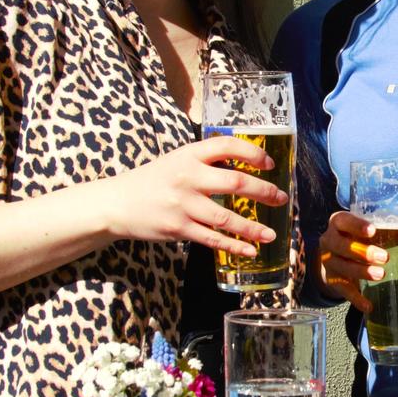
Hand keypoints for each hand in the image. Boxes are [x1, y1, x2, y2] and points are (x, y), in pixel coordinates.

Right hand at [100, 137, 287, 256]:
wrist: (116, 203)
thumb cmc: (152, 180)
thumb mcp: (176, 160)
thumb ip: (205, 162)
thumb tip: (244, 166)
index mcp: (189, 154)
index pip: (227, 146)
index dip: (253, 153)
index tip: (270, 163)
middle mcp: (188, 177)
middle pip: (235, 183)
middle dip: (264, 192)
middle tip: (281, 199)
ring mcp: (183, 204)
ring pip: (226, 217)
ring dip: (252, 227)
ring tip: (271, 234)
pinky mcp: (178, 228)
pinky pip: (212, 238)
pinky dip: (233, 245)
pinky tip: (250, 250)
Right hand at [316, 211, 384, 313]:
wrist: (336, 256)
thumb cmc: (359, 237)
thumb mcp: (369, 229)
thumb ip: (394, 227)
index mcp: (339, 222)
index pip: (344, 221)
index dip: (356, 225)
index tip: (373, 230)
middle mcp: (329, 240)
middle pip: (340, 245)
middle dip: (362, 251)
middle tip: (384, 257)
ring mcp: (328, 261)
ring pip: (341, 266)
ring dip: (361, 272)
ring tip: (380, 275)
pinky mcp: (331, 279)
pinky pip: (343, 289)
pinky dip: (355, 298)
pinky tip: (368, 305)